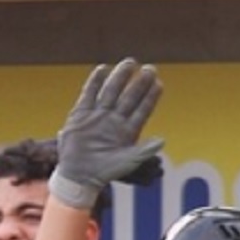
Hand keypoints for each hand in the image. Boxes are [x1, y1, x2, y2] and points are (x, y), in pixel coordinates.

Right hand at [52, 58, 163, 209]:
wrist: (78, 177)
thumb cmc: (105, 172)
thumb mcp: (127, 162)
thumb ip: (144, 151)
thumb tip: (161, 141)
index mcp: (128, 129)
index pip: (143, 108)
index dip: (151, 96)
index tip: (159, 83)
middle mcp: (114, 120)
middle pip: (129, 96)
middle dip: (139, 83)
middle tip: (150, 68)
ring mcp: (98, 116)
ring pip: (111, 91)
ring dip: (120, 77)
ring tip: (130, 62)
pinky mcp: (80, 115)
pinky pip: (88, 95)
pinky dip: (94, 82)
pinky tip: (102, 69)